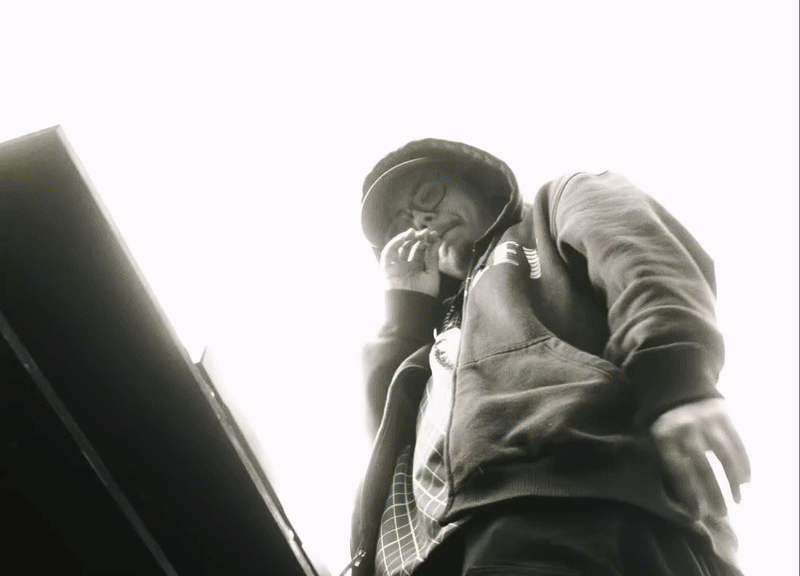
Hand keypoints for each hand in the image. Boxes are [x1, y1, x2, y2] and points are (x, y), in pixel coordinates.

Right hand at [379, 228, 441, 296]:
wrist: (413, 308)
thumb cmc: (424, 295)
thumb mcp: (432, 274)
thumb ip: (432, 258)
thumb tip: (436, 240)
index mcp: (417, 267)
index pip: (421, 250)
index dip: (427, 241)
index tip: (434, 234)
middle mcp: (406, 265)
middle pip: (410, 247)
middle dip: (418, 238)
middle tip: (425, 232)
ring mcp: (396, 267)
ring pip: (398, 248)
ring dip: (405, 238)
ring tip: (414, 232)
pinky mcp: (386, 269)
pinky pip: (388, 253)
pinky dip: (394, 243)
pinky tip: (405, 237)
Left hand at [650, 398, 750, 519]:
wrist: (679, 388)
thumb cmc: (666, 425)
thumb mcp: (655, 439)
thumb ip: (666, 462)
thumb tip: (678, 497)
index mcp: (665, 437)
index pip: (678, 471)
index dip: (688, 495)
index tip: (697, 515)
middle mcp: (686, 429)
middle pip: (702, 467)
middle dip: (712, 493)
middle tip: (720, 514)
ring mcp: (706, 422)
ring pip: (723, 456)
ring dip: (731, 481)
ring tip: (737, 501)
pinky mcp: (724, 417)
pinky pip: (737, 443)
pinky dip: (743, 464)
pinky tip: (745, 482)